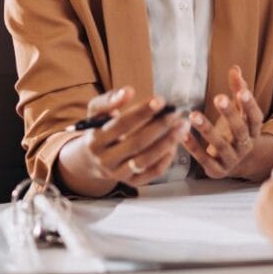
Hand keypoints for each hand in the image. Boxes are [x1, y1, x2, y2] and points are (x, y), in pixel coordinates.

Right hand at [60, 86, 190, 192]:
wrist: (90, 160)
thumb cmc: (98, 130)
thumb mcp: (96, 112)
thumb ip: (109, 100)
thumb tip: (128, 91)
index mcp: (95, 141)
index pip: (121, 125)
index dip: (142, 112)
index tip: (161, 100)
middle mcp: (105, 160)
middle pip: (136, 144)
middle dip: (159, 127)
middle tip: (176, 114)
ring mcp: (118, 174)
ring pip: (146, 160)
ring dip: (167, 143)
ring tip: (182, 127)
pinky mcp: (131, 182)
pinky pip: (152, 173)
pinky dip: (166, 159)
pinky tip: (175, 144)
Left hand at [183, 65, 267, 178]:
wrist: (234, 164)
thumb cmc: (234, 131)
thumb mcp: (239, 112)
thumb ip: (237, 91)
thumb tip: (235, 68)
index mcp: (253, 131)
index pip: (255, 117)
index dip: (250, 105)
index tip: (242, 91)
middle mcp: (245, 146)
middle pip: (240, 131)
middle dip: (229, 114)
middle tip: (218, 97)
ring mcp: (232, 160)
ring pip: (221, 146)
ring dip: (207, 130)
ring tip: (193, 115)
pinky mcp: (217, 170)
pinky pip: (204, 159)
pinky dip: (193, 147)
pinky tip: (182, 134)